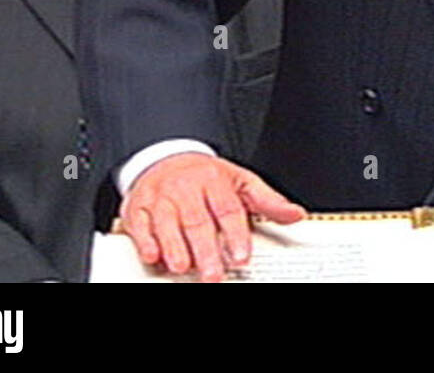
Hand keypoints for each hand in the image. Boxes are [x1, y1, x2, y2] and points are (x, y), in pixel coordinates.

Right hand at [120, 152, 306, 281]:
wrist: (168, 157)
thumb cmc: (207, 176)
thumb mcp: (241, 182)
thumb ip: (268, 201)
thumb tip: (295, 214)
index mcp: (214, 181)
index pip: (228, 209)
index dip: (235, 235)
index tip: (242, 256)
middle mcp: (186, 188)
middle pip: (197, 221)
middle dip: (205, 251)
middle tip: (213, 275)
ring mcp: (161, 197)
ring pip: (167, 223)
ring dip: (175, 247)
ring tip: (184, 268)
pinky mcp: (137, 206)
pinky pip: (140, 224)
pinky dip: (145, 241)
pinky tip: (153, 256)